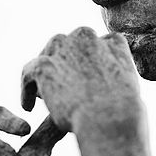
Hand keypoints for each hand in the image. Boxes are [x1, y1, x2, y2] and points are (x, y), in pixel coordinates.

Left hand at [20, 27, 142, 132]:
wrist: (110, 119)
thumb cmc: (123, 112)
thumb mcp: (128, 84)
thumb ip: (112, 75)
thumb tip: (101, 85)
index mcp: (112, 40)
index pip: (94, 46)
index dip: (85, 63)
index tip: (81, 81)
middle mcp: (86, 36)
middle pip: (67, 46)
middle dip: (63, 64)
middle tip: (60, 89)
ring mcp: (64, 47)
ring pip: (47, 56)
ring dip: (45, 74)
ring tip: (43, 98)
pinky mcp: (44, 64)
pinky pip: (28, 73)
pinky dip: (26, 90)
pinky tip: (28, 106)